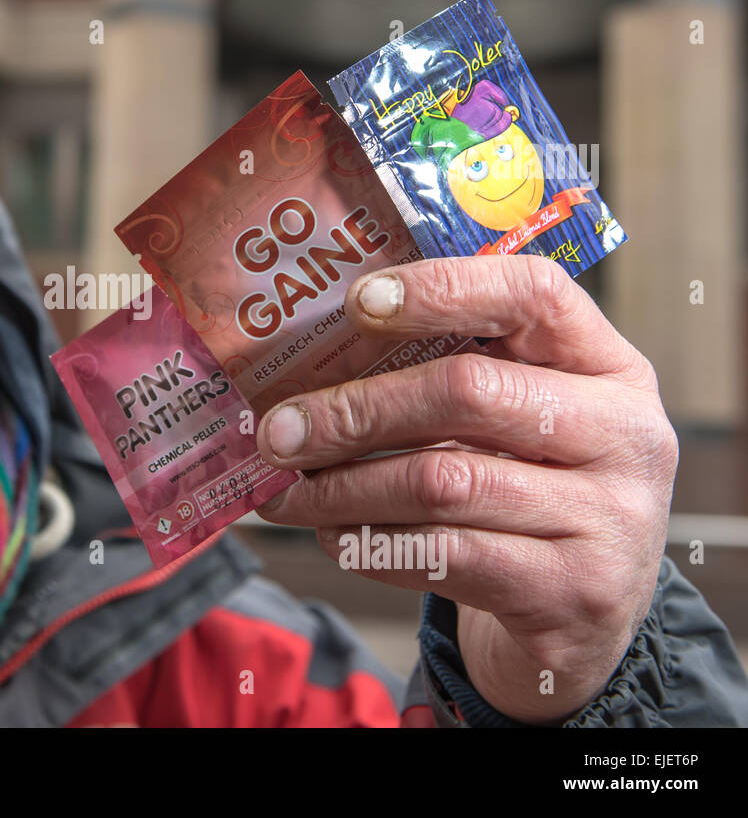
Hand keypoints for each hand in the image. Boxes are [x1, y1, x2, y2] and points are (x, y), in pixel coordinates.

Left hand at [254, 254, 677, 723]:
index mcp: (610, 365)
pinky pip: (443, 555)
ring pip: (441, 482)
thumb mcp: (524, 417)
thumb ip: (450, 374)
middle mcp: (625, 434)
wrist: (588, 615)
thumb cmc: (531, 487)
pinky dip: (370, 544)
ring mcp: (608, 518)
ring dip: (343, 487)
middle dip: (354, 408)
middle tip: (279, 429)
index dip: (443, 288)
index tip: (357, 302)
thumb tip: (309, 359)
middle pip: (466, 391)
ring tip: (287, 490)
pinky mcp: (573, 591)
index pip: (534, 294)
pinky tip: (334, 536)